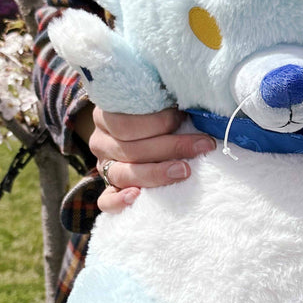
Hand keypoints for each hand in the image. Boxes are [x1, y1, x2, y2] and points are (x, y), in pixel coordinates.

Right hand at [88, 107, 215, 212]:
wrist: (143, 129)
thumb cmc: (156, 111)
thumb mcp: (157, 100)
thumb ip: (165, 101)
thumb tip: (194, 107)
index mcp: (106, 115)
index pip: (125, 123)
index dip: (157, 122)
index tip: (184, 117)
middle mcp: (100, 141)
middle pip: (130, 150)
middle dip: (171, 147)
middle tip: (202, 146)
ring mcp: (103, 166)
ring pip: (122, 174)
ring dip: (156, 173)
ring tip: (184, 170)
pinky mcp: (109, 188)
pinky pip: (105, 201)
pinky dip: (119, 201)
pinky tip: (136, 197)